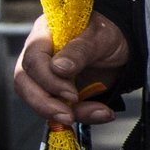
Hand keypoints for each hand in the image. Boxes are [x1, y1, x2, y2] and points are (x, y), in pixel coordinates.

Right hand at [13, 13, 128, 127]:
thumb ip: (80, 50)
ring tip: (98, 113)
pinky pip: (60, 109)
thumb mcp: (100, 37)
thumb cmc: (108, 34)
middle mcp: (40, 56)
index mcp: (45, 35)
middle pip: (25, 83)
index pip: (32, 59)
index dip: (47, 79)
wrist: (124, 49)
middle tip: (68, 116)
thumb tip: (58, 68)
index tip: (71, 93)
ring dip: (64, 113)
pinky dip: (82, 115)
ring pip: (39, 100)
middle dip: (45, 104)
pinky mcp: (58, 94)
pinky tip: (102, 113)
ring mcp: (47, 77)